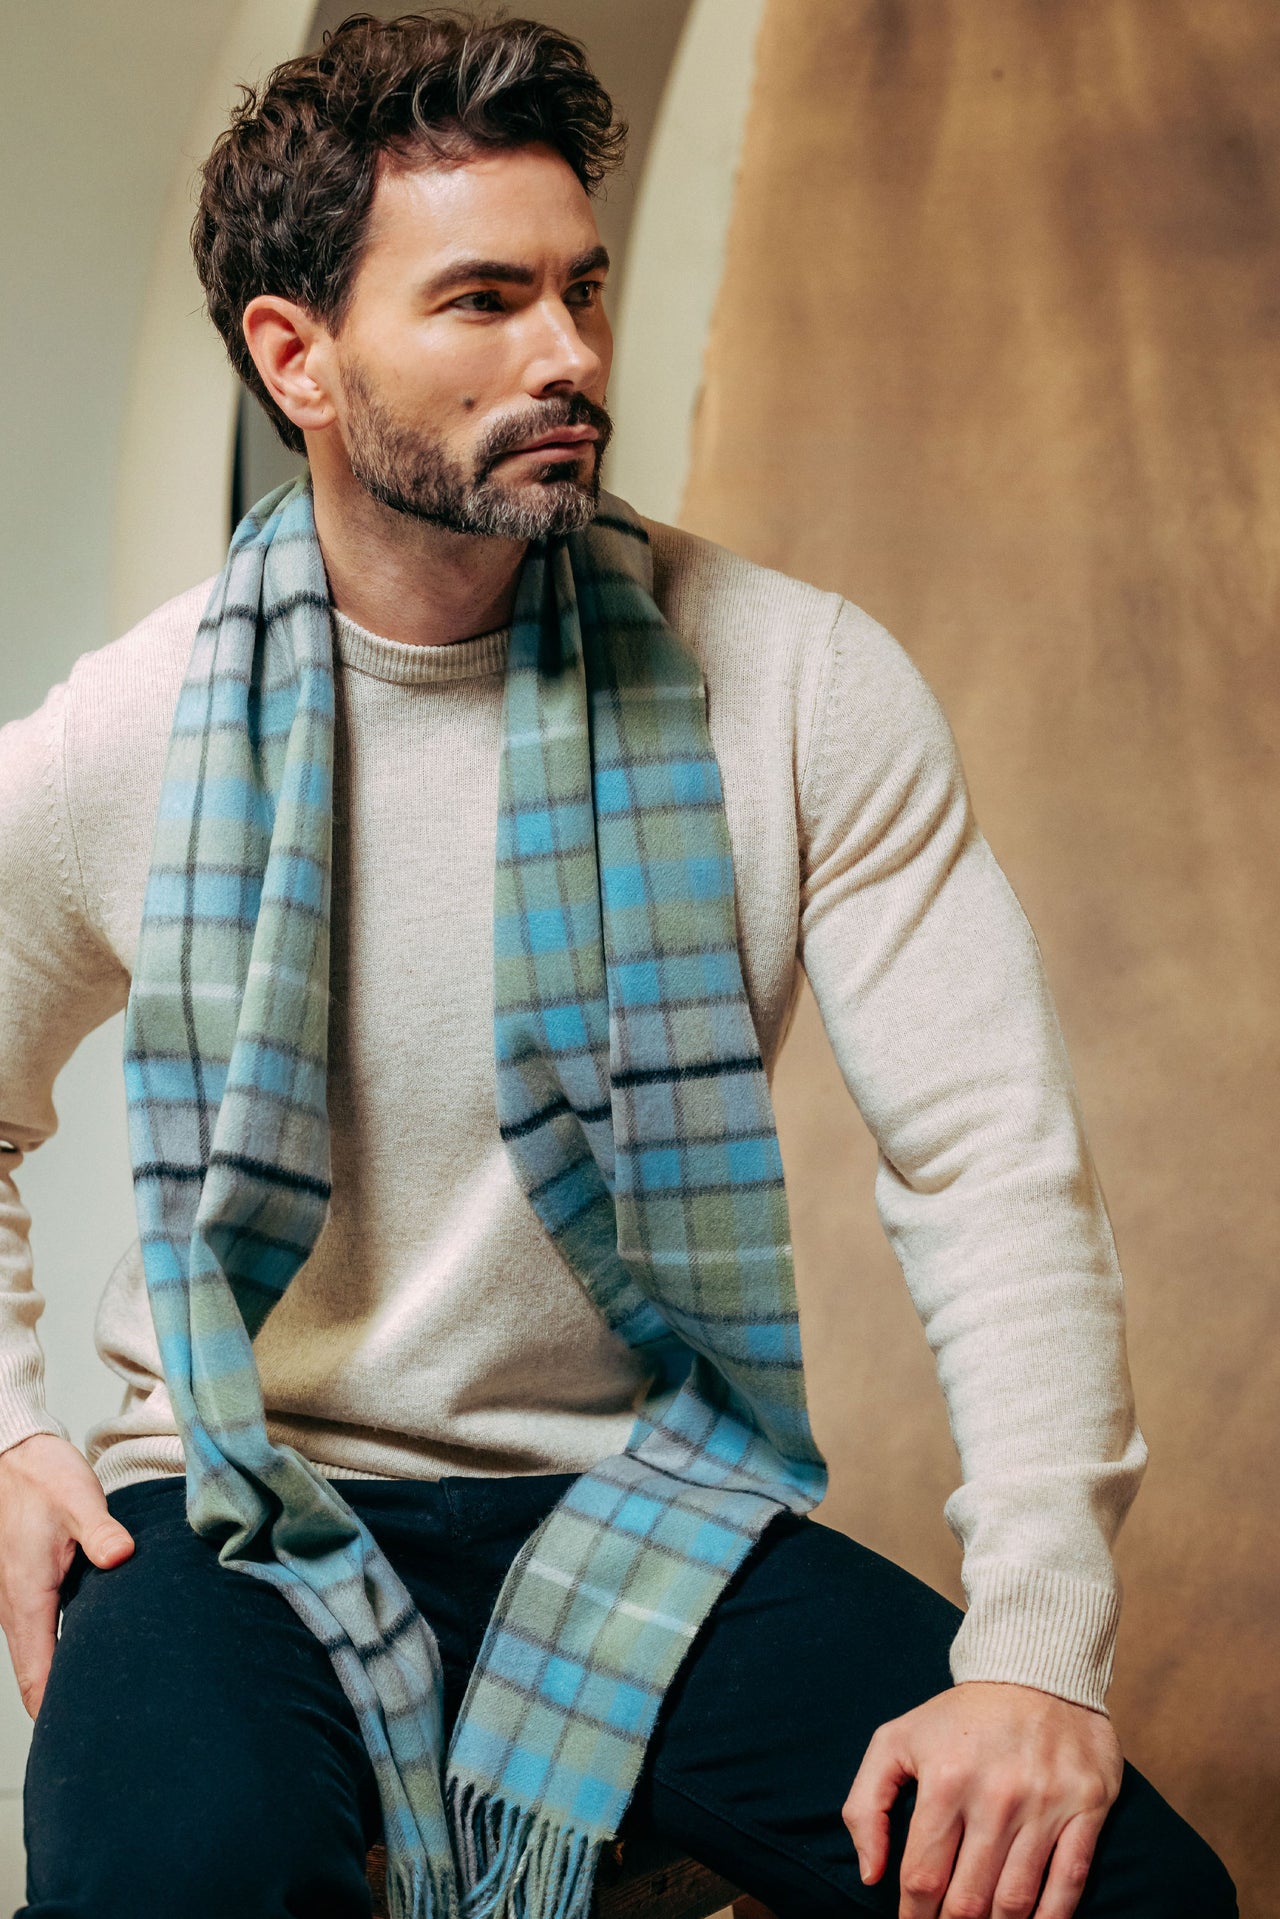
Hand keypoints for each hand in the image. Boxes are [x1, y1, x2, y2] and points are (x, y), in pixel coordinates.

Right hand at [0, 1432, 133, 1718]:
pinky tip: (97, 1657)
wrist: (15, 1455)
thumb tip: (121, 1556)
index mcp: (26, 1599)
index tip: (84, 1742)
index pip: (37, 1677)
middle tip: (111, 1732)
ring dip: (65, 1681)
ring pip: (41, 1658)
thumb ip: (101, 1532)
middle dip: (66, 1708)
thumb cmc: (42, 1478)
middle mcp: (19, 1609)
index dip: (56, 1715)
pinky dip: (64, 1654)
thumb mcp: (77, 1500)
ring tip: (111, 1705)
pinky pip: (45, 1635)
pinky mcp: (33, 1588)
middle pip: (38, 1678)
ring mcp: (23, 1601)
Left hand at [843, 1680, 1122, 1918]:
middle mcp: (996, 1795)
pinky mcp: (1087, 1807)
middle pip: (968, 1899)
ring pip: (1016, 1901)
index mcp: (946, 1780)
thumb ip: (866, 1804)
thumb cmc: (959, 1717)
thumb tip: (871, 1875)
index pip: (922, 1876)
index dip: (912, 1915)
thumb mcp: (896, 1741)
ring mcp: (1045, 1804)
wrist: (1037, 1668)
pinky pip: (1068, 1884)